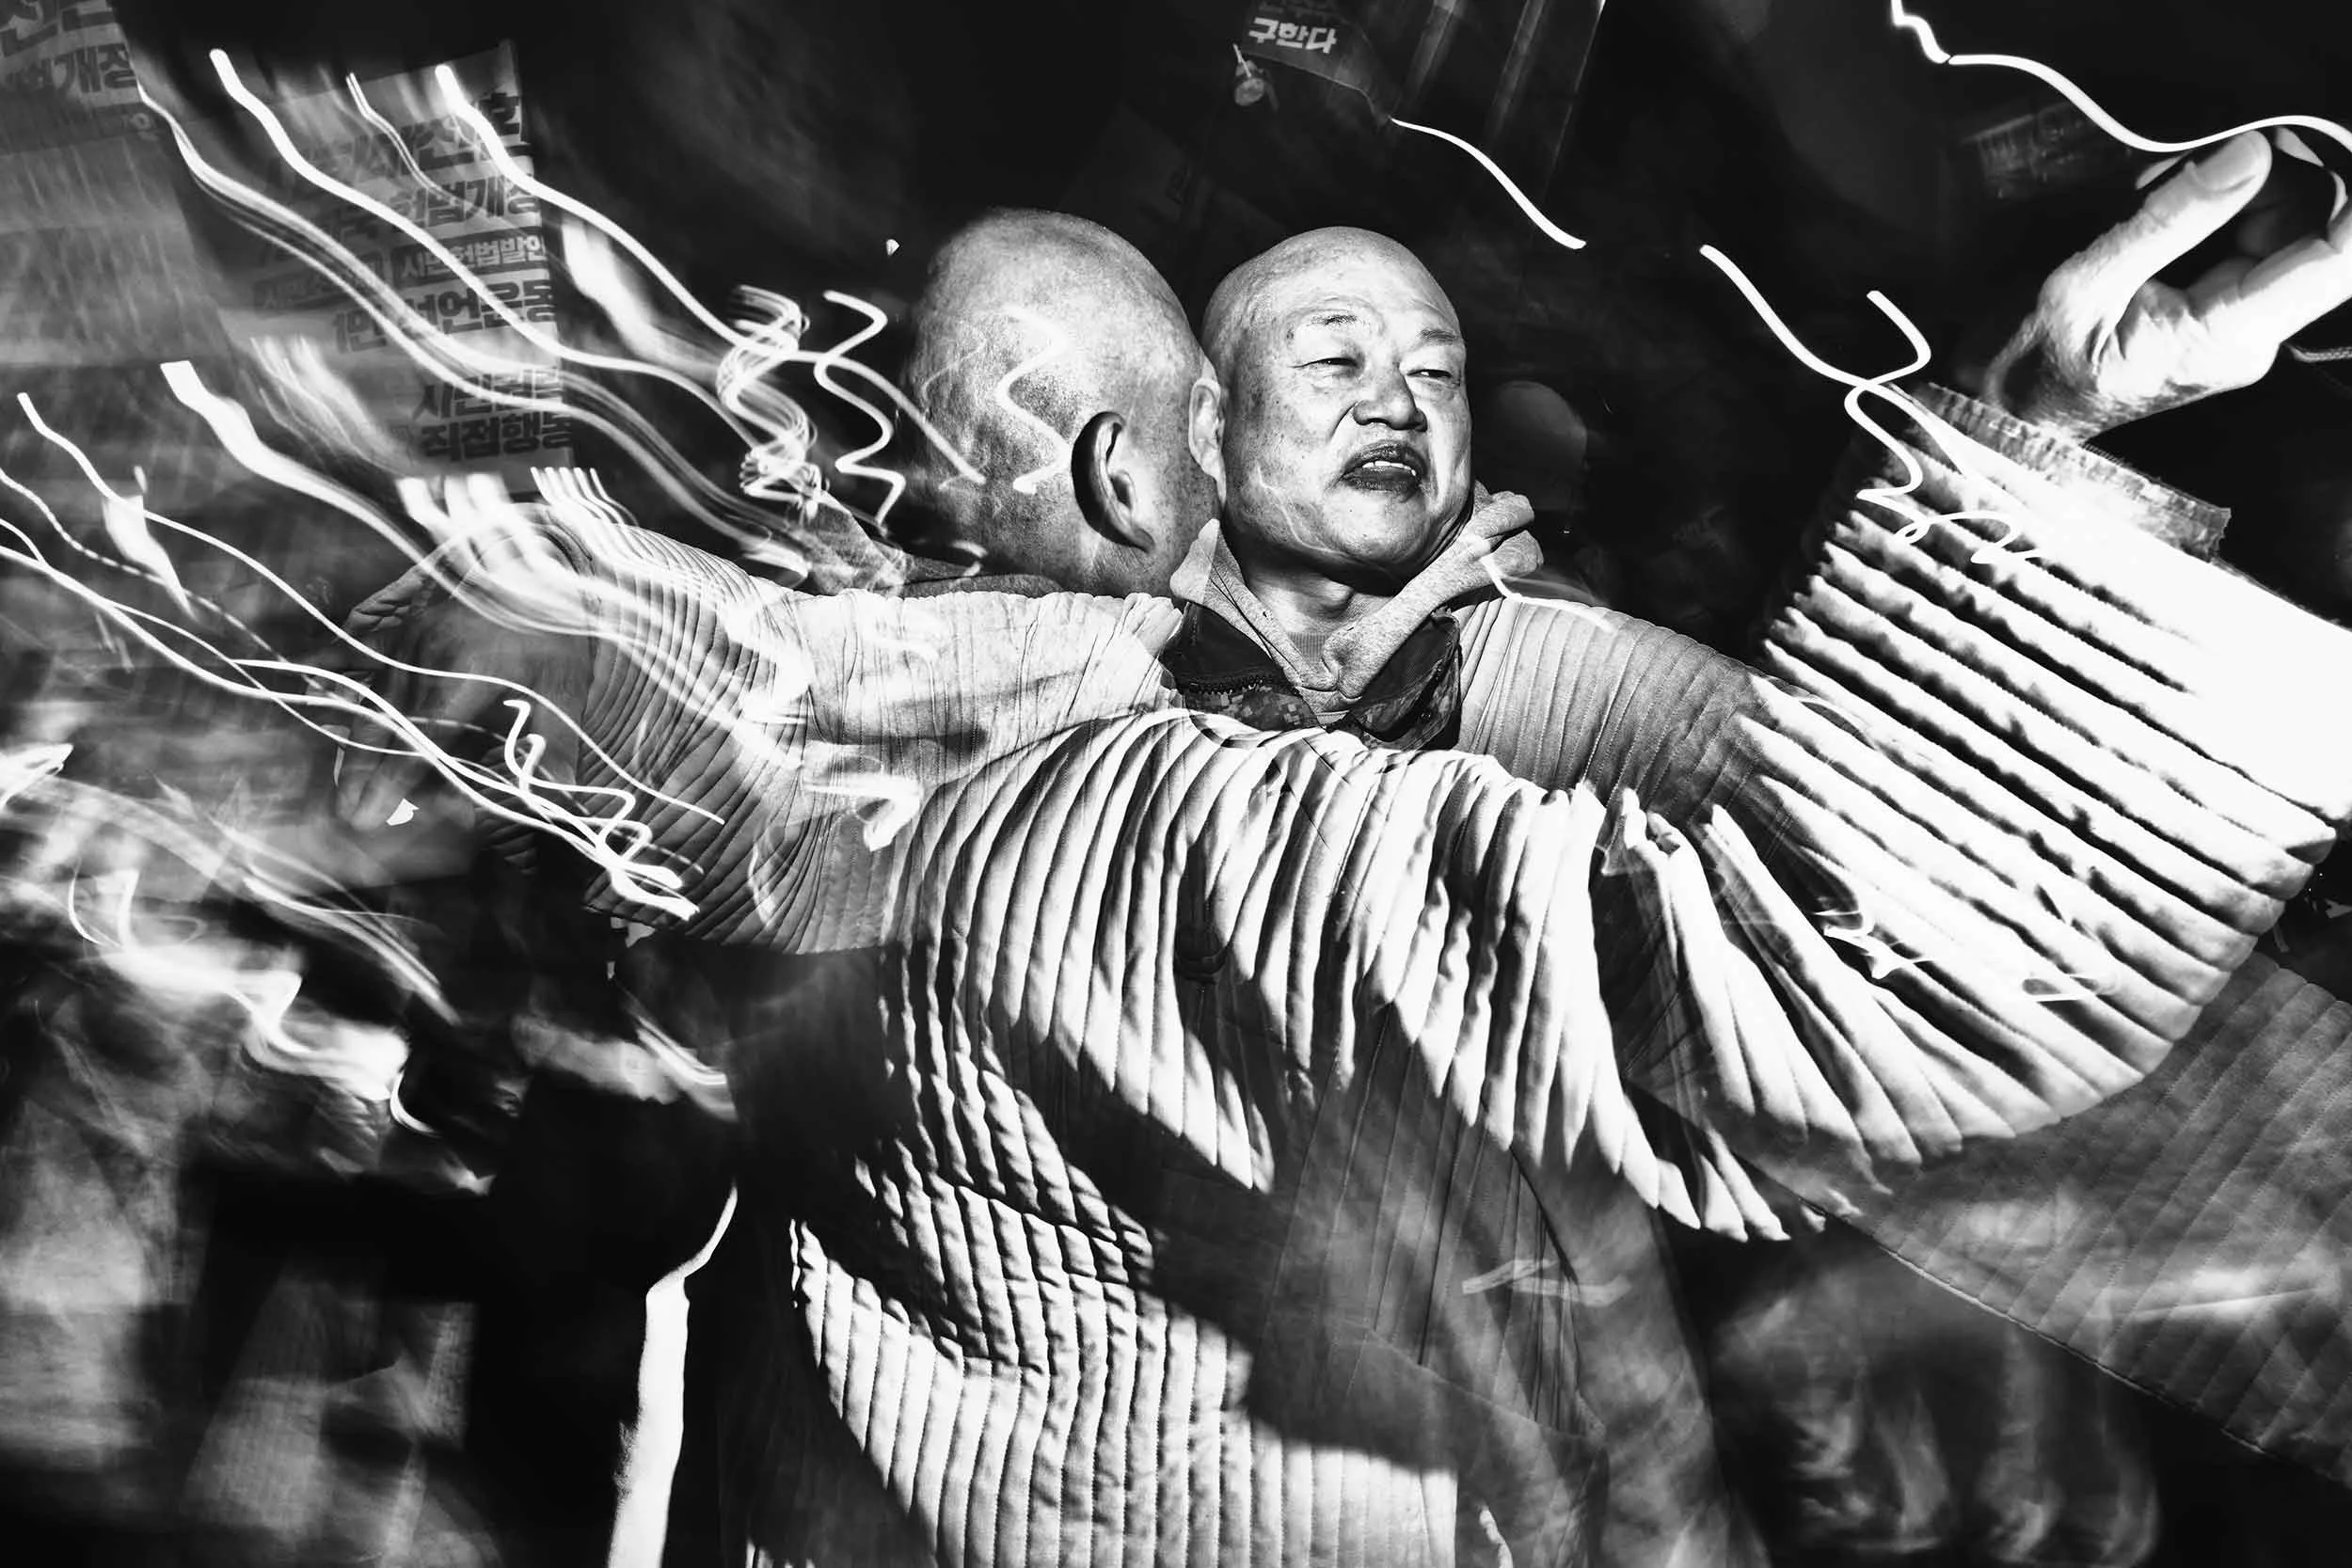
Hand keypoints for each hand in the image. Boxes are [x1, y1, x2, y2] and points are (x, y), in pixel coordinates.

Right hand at [333, 521, 599, 832]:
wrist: (541, 561)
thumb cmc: (555, 630)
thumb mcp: (565, 687)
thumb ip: (556, 745)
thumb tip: (560, 801)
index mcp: (466, 673)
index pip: (423, 738)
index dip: (395, 779)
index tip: (371, 814)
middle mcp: (428, 656)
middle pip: (388, 726)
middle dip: (364, 774)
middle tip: (345, 816)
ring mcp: (410, 639)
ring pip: (374, 700)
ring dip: (356, 743)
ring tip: (341, 786)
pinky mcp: (404, 627)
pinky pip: (365, 658)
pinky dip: (345, 683)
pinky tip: (321, 695)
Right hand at [1979, 130, 2351, 439]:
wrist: (2014, 412)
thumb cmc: (2038, 363)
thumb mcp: (2089, 283)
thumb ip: (2172, 219)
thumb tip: (2249, 152)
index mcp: (2228, 336)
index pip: (2335, 261)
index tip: (2335, 141)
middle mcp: (2254, 335)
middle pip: (2311, 231)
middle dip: (2269, 178)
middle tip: (2192, 160)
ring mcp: (2245, 326)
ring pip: (2286, 228)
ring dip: (2241, 189)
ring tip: (2161, 189)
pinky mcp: (2229, 314)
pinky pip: (2254, 242)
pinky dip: (2223, 209)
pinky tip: (2172, 207)